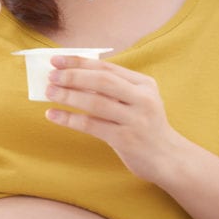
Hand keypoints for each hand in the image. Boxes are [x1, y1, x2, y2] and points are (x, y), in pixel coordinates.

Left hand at [43, 56, 185, 184]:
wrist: (169, 159)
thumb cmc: (145, 126)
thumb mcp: (137, 101)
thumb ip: (113, 88)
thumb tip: (72, 75)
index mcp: (144, 84)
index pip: (106, 67)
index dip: (79, 62)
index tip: (56, 59)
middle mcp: (142, 99)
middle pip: (102, 81)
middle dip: (73, 76)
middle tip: (51, 76)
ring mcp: (135, 119)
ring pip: (95, 102)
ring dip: (68, 96)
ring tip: (49, 93)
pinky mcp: (126, 139)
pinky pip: (92, 125)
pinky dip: (70, 119)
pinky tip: (53, 115)